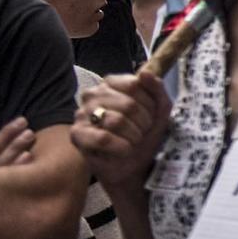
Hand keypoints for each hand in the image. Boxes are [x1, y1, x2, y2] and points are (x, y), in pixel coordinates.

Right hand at [70, 72, 170, 192]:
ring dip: (134, 137)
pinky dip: (122, 147)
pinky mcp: (77, 135)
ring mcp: (81, 114)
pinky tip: (124, 150)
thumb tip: (144, 72)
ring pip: (117, 121)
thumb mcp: (160, 111)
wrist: (133, 166)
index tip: (150, 116)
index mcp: (111, 84)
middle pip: (128, 105)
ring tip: (133, 142)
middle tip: (141, 133)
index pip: (135, 85)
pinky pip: (104, 138)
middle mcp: (92, 94)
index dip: (149, 105)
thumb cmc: (143, 135)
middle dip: (143, 124)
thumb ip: (157, 89)